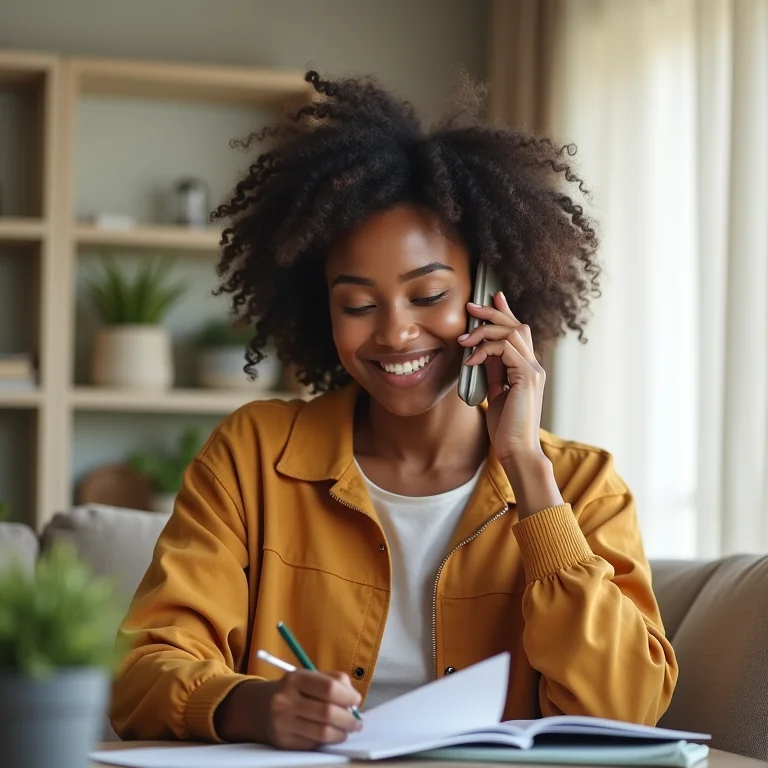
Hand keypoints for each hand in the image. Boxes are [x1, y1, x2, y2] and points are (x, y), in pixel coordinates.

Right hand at [215, 671, 361, 748]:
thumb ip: (333, 680)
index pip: (329, 689)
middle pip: (328, 713)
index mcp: (295, 678)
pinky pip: (313, 744)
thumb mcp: (308, 676)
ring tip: (347, 730)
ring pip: (322, 733)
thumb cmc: (293, 690)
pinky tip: (331, 735)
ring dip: (341, 733)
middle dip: (348, 719)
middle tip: (356, 722)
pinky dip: (327, 741)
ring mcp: (282, 723)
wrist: (257, 707)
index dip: (348, 696)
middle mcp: (285, 700)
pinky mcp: (282, 742)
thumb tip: (353, 697)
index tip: (356, 700)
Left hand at [459, 291, 544, 460]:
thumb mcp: (496, 394)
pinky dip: (485, 350)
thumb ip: (494, 373)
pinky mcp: (526, 376)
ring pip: (511, 332)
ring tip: (463, 340)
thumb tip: (482, 354)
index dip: (505, 313)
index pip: (519, 332)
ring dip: (483, 332)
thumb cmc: (505, 429)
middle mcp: (534, 366)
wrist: (517, 451)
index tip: (492, 298)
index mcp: (527, 369)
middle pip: (517, 325)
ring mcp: (533, 370)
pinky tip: (471, 361)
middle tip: (470, 306)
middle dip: (492, 312)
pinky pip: (505, 348)